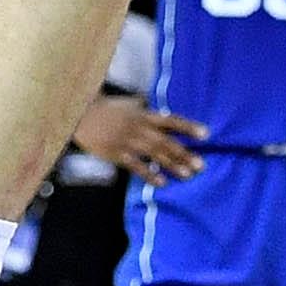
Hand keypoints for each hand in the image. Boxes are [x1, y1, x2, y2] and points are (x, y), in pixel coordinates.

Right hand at [73, 99, 206, 183]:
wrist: (80, 114)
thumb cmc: (104, 109)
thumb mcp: (126, 103)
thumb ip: (141, 105)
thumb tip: (150, 103)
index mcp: (143, 114)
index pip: (170, 120)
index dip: (188, 127)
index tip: (206, 134)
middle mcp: (138, 128)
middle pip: (166, 142)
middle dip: (184, 153)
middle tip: (201, 165)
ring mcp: (127, 141)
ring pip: (154, 155)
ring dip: (172, 165)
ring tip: (187, 175)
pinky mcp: (116, 154)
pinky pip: (136, 166)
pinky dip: (149, 174)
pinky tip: (162, 182)